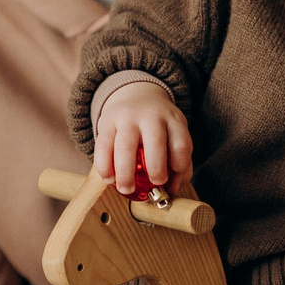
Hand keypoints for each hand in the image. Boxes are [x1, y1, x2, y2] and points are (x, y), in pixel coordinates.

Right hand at [93, 78, 191, 196]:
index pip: (181, 144)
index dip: (180, 165)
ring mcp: (127, 118)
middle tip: (154, 184)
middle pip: (155, 143)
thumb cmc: (158, 126)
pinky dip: (104, 167)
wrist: (134, 95)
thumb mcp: (174, 134)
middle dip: (155, 169)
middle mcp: (151, 116)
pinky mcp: (106, 122)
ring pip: (125, 146)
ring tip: (126, 189)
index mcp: (173, 120)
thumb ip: (179, 163)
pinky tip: (109, 179)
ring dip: (125, 174)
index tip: (172, 177)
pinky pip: (103, 147)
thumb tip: (171, 190)